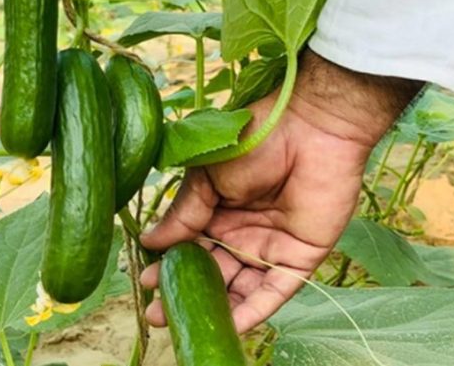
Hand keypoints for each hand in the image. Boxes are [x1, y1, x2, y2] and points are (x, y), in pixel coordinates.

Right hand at [140, 50, 422, 333]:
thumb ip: (184, 214)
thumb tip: (148, 242)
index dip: (169, 264)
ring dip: (214, 308)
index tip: (144, 282)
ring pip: (238, 287)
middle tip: (156, 315)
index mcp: (217, 207)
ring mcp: (270, 246)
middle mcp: (241, 230)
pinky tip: (230, 325)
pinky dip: (253, 311)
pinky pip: (274, 292)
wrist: (309, 127)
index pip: (190, 244)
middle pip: (211, 271)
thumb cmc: (253, 140)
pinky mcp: (299, 257)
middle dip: (185, 293)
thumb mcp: (207, 176)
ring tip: (182, 324)